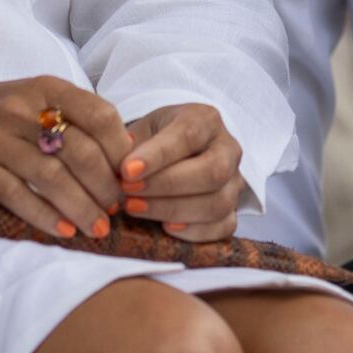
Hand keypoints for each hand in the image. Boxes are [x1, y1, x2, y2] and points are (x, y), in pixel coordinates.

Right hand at [0, 78, 134, 241]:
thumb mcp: (32, 99)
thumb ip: (73, 117)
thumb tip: (124, 149)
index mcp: (43, 88)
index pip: (98, 114)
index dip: (120, 148)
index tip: (131, 174)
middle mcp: (21, 109)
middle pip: (78, 150)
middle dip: (105, 185)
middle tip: (117, 208)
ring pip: (51, 177)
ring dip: (80, 207)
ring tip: (98, 227)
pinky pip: (16, 195)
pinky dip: (44, 216)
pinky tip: (63, 231)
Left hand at [119, 103, 244, 241]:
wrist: (176, 154)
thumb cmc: (155, 140)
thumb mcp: (142, 130)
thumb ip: (130, 145)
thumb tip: (116, 167)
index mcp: (205, 120)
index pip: (187, 135)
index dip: (157, 155)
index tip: (126, 171)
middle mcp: (228, 149)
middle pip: (212, 171)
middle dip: (166, 186)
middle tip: (128, 192)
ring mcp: (235, 182)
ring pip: (217, 203)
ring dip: (172, 210)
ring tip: (136, 208)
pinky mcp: (233, 211)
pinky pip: (223, 227)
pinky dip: (193, 232)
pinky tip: (164, 228)